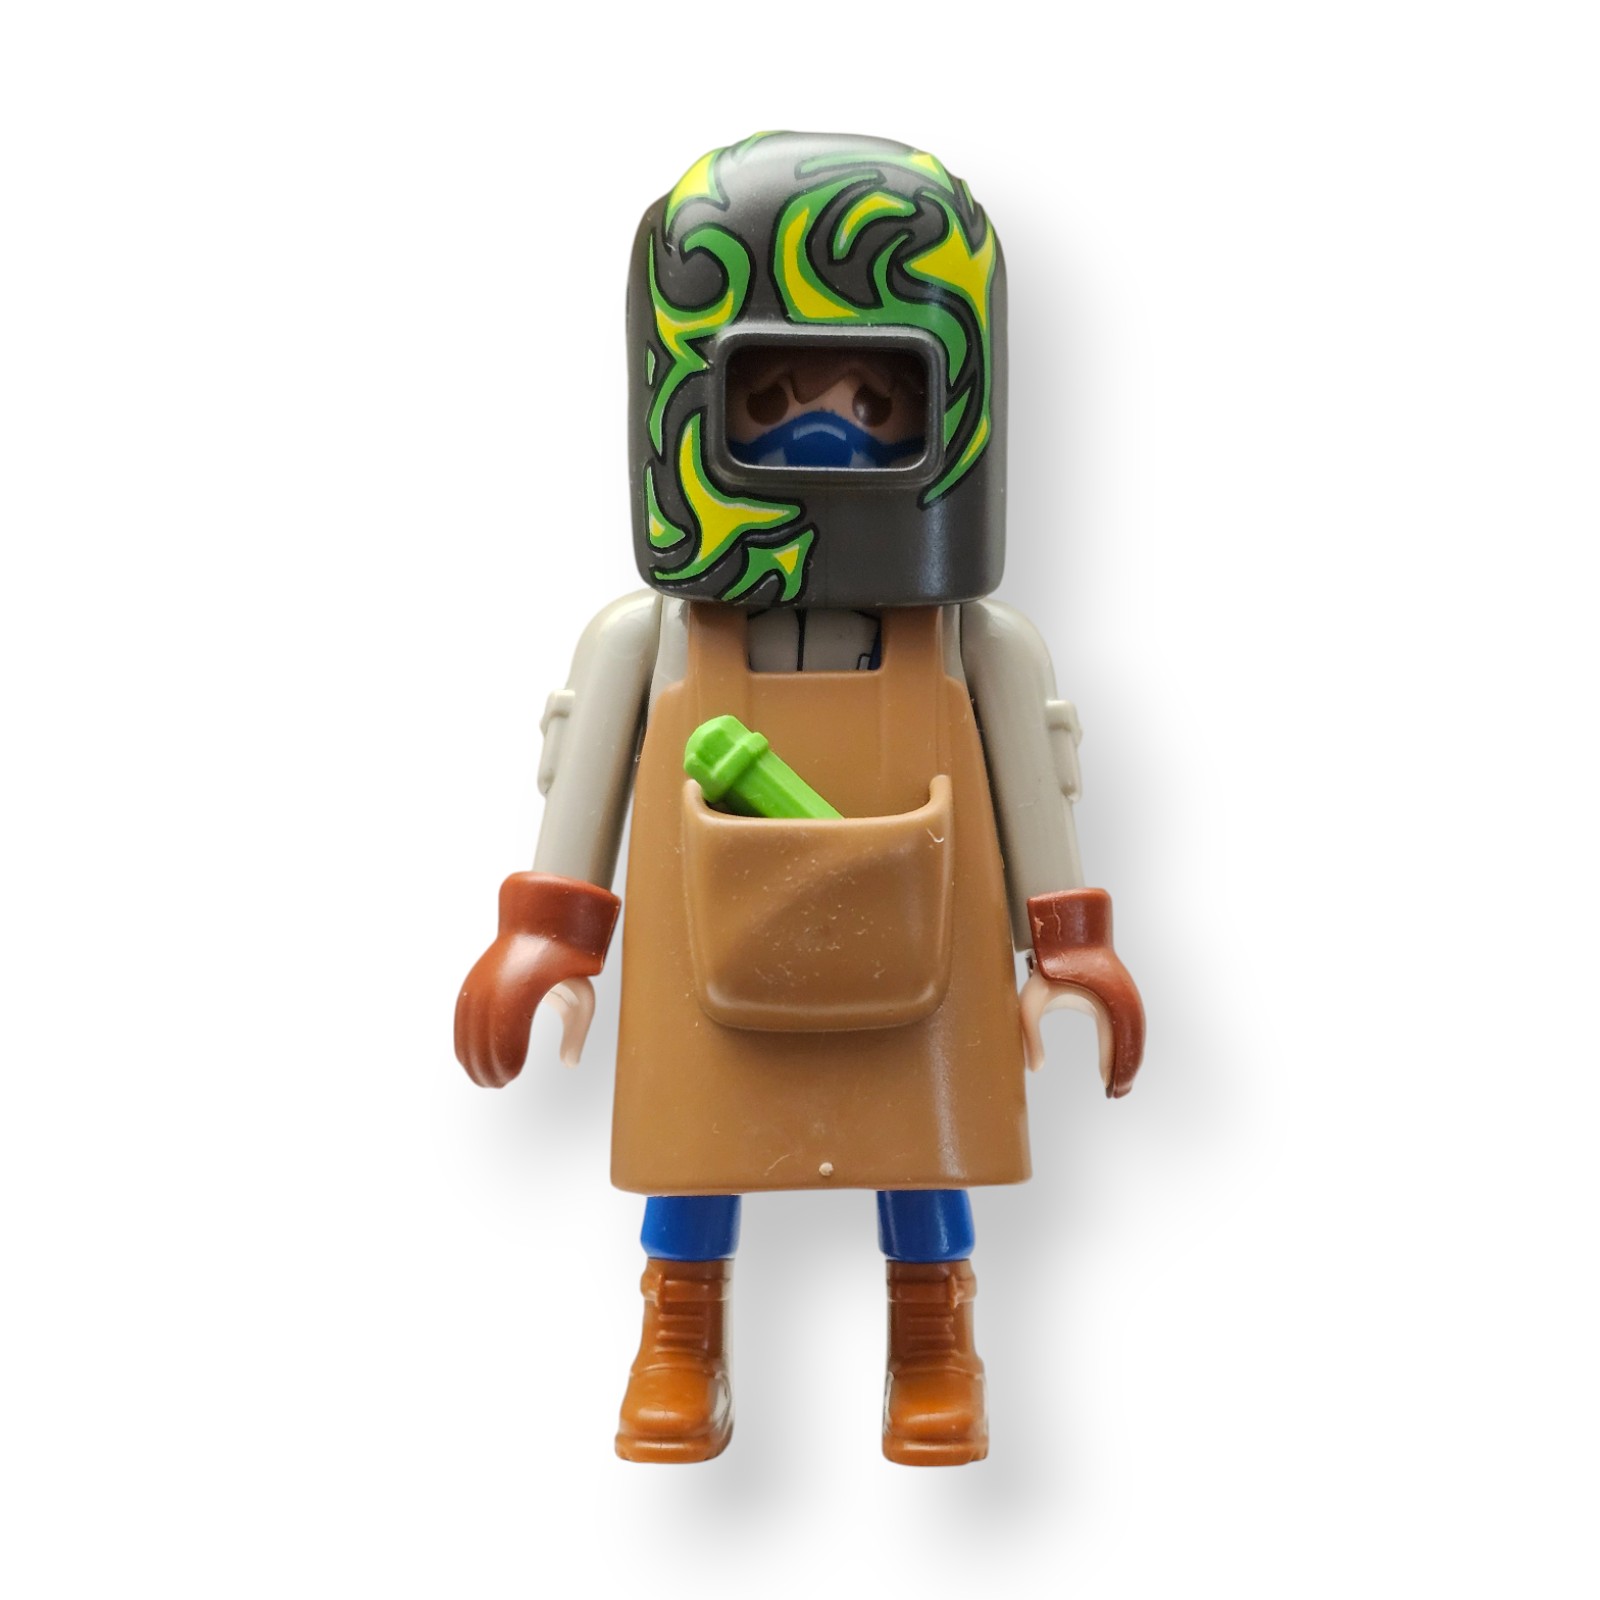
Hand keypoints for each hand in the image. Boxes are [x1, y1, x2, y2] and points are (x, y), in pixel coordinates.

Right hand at [453, 873, 619, 1087]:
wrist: (545, 930)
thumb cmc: (569, 970)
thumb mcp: (583, 997)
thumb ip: (577, 1032)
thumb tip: (570, 1063)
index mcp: (530, 980)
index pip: (511, 1023)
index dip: (507, 1053)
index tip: (513, 1075)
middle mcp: (501, 977)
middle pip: (485, 1025)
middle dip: (486, 1060)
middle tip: (495, 1085)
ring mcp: (484, 977)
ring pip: (468, 1020)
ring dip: (470, 1052)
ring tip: (480, 1078)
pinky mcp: (475, 980)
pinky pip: (462, 1012)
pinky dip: (461, 1037)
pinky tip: (464, 1058)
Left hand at [1023, 888, 1144, 1096]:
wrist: (1059, 939)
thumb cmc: (1042, 970)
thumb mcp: (1030, 1000)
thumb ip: (1028, 1034)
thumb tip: (1034, 1067)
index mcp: (1100, 1002)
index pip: (1115, 1042)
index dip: (1114, 1065)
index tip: (1107, 1087)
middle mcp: (1116, 1000)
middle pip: (1131, 1041)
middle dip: (1127, 1069)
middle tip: (1117, 1095)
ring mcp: (1119, 997)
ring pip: (1134, 1034)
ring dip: (1130, 1059)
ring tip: (1121, 1087)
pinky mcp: (1113, 998)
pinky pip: (1127, 1025)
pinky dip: (1127, 1046)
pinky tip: (1118, 1066)